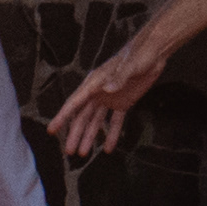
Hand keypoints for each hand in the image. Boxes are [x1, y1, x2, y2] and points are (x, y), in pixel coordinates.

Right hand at [49, 36, 167, 156]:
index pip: (75, 103)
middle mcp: (99, 92)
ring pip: (96, 121)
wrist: (154, 52)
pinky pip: (115, 121)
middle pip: (83, 116)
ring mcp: (110, 98)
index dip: (62, 117)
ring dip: (90, 136)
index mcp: (95, 82)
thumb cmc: (139, 54)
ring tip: (83, 154)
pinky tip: (108, 148)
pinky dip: (112, 134)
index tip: (52, 130)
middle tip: (69, 152)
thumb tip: (107, 89)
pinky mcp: (123, 102)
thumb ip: (119, 77)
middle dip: (75, 134)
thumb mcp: (130, 65)